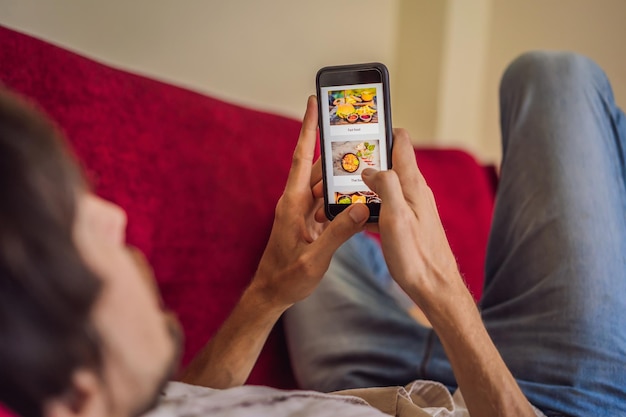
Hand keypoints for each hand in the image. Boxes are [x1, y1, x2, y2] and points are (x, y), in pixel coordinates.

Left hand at [251, 96, 369, 309]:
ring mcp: (301, 212)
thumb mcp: (315, 258)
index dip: (308, 129)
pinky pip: (326, 203)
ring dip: (340, 177)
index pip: (302, 157)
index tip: (313, 102)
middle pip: (316, 167)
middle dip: (332, 148)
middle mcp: (295, 202)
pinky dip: (340, 199)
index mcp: (292, 204)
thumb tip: (361, 208)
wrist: (271, 293)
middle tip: (351, 129)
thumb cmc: (287, 277)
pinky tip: (356, 200)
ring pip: (323, 186)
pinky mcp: (307, 223)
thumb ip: (338, 233)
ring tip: (363, 165)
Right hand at [359, 129, 464, 311]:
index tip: (362, 125)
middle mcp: (414, 191)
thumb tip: (370, 168)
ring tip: (342, 184)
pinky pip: (385, 204)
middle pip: (389, 161)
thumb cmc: (416, 256)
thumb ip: (385, 186)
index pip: (400, 142)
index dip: (382, 129)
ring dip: (366, 182)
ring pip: (385, 184)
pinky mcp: (407, 222)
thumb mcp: (396, 217)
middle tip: (343, 158)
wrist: (434, 287)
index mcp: (412, 184)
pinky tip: (355, 214)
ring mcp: (411, 206)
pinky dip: (369, 203)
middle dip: (368, 155)